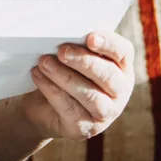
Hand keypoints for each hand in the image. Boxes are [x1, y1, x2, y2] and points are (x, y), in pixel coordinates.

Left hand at [20, 31, 135, 141]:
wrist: (41, 105)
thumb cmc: (61, 71)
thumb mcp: (71, 56)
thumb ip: (76, 45)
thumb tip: (64, 32)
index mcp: (121, 67)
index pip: (123, 52)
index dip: (108, 44)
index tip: (90, 37)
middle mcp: (120, 92)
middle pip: (108, 75)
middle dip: (84, 61)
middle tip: (62, 50)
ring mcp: (106, 113)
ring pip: (90, 95)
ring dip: (64, 76)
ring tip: (43, 62)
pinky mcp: (85, 129)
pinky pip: (69, 108)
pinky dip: (51, 89)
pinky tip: (37, 75)